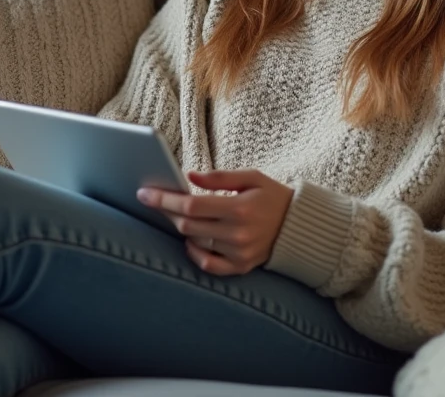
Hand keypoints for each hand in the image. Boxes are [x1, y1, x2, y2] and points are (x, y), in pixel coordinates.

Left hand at [137, 169, 294, 275]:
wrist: (299, 226)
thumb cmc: (272, 196)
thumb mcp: (251, 177)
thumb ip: (219, 177)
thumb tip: (188, 176)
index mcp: (239, 208)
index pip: (190, 206)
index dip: (164, 199)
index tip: (144, 193)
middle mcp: (237, 234)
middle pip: (187, 225)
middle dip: (166, 212)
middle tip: (154, 200)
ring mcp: (238, 254)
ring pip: (194, 242)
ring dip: (179, 228)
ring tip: (173, 215)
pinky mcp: (240, 267)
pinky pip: (208, 265)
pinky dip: (195, 253)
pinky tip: (190, 241)